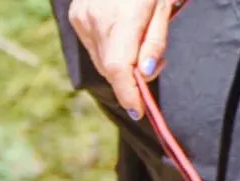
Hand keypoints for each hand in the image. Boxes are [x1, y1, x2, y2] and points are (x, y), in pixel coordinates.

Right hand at [67, 0, 175, 118]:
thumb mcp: (163, 8)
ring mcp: (82, 18)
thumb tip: (146, 75)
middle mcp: (96, 18)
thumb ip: (155, 42)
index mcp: (123, 16)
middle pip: (110, 68)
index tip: (139, 112)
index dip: (128, 94)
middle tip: (153, 66)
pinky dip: (109, 51)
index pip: (119, 68)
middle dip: (131, 80)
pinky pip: (94, 47)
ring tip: (138, 44)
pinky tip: (120, 34)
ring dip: (120, 66)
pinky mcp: (76, 17)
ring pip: (101, 61)